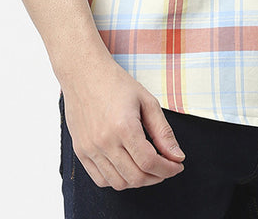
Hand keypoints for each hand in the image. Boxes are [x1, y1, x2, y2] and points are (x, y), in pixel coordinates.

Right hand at [61, 56, 185, 189]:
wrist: (84, 73)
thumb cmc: (116, 83)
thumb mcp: (147, 101)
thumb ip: (163, 131)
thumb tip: (177, 156)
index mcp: (124, 126)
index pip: (149, 162)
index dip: (168, 169)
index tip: (177, 165)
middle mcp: (104, 142)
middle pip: (135, 178)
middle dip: (156, 177)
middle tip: (166, 167)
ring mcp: (90, 149)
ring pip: (118, 183)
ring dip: (138, 181)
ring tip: (148, 168)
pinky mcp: (80, 151)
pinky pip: (100, 180)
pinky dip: (117, 180)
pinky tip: (127, 167)